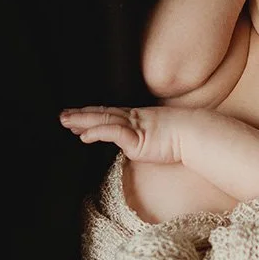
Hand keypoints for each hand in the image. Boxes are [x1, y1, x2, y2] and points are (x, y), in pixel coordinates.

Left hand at [61, 106, 181, 163]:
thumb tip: (141, 144)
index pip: (110, 115)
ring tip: (66, 122)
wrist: (196, 134)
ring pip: (103, 121)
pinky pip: (114, 133)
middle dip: (81, 115)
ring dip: (83, 122)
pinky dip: (98, 133)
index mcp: (138, 119)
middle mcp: (134, 119)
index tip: (76, 117)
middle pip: (102, 115)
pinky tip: (85, 136)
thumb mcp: (160, 137)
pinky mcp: (137, 138)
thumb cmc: (183, 137)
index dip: (92, 115)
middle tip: (62, 116)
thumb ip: (147, 140)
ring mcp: (135, 127)